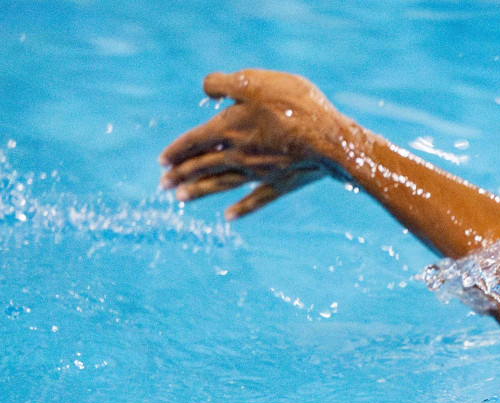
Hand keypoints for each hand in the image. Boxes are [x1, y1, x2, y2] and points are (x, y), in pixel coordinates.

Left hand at [159, 69, 356, 219]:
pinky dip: (240, 209)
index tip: (161, 161)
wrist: (331, 141)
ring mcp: (259, 173)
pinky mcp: (281, 184)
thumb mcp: (256, 82)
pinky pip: (255, 200)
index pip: (193, 141)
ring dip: (199, 192)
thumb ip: (224, 84)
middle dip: (180, 175)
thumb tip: (206, 90)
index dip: (175, 150)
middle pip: (202, 166)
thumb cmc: (294, 106)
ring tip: (180, 199)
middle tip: (162, 185)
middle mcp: (238, 154)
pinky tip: (228, 217)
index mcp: (229, 128)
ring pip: (221, 184)